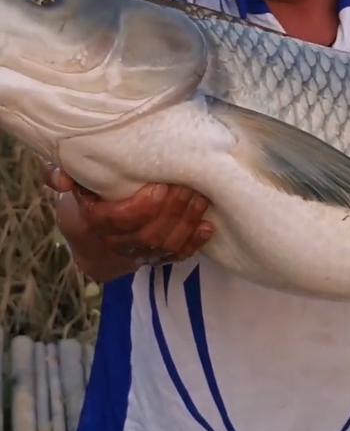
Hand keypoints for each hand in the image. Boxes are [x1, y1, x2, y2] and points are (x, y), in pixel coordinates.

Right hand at [43, 162, 213, 273]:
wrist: (95, 232)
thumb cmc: (88, 196)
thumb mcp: (73, 182)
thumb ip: (60, 174)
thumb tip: (61, 178)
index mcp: (97, 222)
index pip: (120, 220)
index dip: (142, 208)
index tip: (160, 187)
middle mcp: (119, 242)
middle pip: (149, 233)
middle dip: (173, 211)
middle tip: (189, 186)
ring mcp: (141, 253)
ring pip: (167, 245)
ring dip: (187, 223)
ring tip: (201, 199)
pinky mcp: (158, 257)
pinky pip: (178, 255)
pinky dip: (195, 243)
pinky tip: (207, 227)